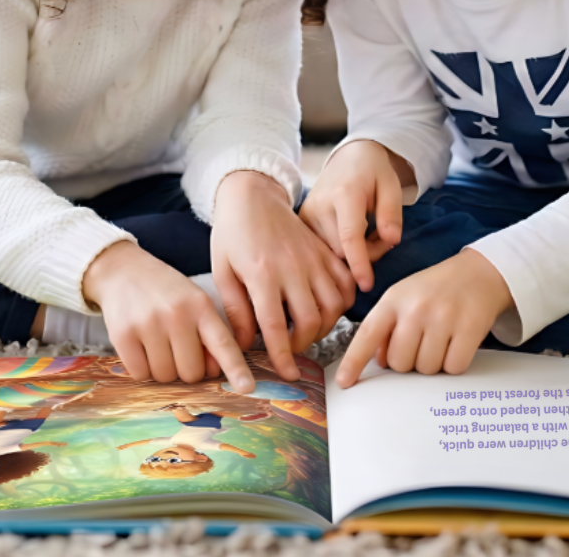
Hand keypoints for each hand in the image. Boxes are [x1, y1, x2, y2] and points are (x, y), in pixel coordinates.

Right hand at [82, 240, 254, 393]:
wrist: (122, 270)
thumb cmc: (165, 292)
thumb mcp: (194, 301)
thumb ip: (208, 333)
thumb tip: (215, 371)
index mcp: (200, 305)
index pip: (223, 343)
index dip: (236, 369)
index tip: (247, 388)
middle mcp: (176, 314)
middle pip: (192, 372)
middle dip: (186, 369)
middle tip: (177, 349)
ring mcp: (148, 324)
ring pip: (165, 376)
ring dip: (163, 369)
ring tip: (157, 343)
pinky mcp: (123, 335)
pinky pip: (140, 374)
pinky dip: (142, 368)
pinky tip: (140, 346)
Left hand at [211, 170, 357, 380]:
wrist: (253, 196)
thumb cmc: (232, 233)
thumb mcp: (222, 271)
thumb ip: (235, 310)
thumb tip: (244, 345)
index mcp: (261, 273)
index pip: (275, 325)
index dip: (282, 355)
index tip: (286, 373)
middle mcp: (292, 267)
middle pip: (311, 320)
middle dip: (303, 344)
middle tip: (290, 349)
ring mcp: (313, 258)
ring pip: (334, 306)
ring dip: (324, 327)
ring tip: (306, 330)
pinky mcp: (325, 252)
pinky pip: (346, 284)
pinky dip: (343, 303)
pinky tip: (327, 309)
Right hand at [298, 140, 410, 291]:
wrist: (348, 157)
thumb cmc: (373, 172)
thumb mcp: (391, 186)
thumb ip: (392, 214)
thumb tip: (391, 241)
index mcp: (344, 194)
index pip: (350, 236)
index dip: (360, 263)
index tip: (367, 285)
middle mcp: (320, 205)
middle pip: (342, 251)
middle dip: (366, 254)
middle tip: (381, 237)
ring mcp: (307, 215)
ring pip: (331, 254)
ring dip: (352, 253)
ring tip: (366, 232)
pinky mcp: (301, 222)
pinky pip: (320, 250)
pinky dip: (339, 250)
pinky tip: (349, 235)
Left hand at [335, 249, 513, 388]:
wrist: (478, 272)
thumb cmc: (435, 290)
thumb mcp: (403, 298)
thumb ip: (386, 327)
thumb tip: (378, 362)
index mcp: (393, 300)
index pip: (367, 335)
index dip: (354, 361)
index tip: (345, 382)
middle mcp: (415, 308)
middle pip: (399, 363)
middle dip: (408, 362)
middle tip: (421, 344)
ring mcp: (443, 318)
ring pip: (426, 369)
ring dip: (433, 363)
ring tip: (440, 341)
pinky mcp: (469, 328)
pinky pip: (453, 367)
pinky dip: (454, 364)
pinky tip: (456, 345)